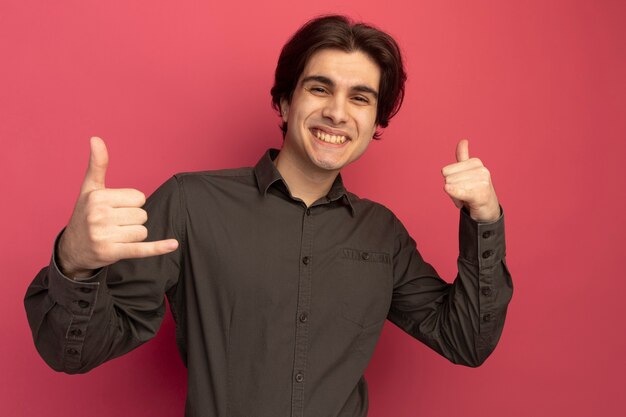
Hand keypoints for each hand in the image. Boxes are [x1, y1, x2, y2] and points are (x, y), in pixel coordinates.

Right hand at [58, 137, 178, 277]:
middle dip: (133, 220)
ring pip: (143, 231)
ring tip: (115, 235)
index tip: (115, 209)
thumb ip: (97, 164)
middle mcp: (99, 216)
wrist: (72, 249)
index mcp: (98, 197)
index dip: (131, 203)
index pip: (139, 197)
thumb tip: (96, 138)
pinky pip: (142, 249)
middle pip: (142, 214)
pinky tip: (173, 244)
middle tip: (114, 224)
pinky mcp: (112, 253)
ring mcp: (104, 236)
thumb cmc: (85, 214)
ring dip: (134, 235)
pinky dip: (158, 248)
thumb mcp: (90, 189)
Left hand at [441, 139, 499, 221]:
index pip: (446, 171)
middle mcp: (481, 170)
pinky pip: (460, 191)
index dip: (450, 181)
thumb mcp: (468, 171)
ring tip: (467, 199)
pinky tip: (447, 189)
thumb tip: (463, 140)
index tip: (461, 185)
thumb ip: (463, 156)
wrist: (489, 208)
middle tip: (464, 194)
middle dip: (452, 190)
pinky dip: (453, 192)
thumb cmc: (475, 188)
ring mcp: (482, 182)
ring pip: (451, 187)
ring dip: (456, 197)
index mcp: (475, 162)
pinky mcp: (480, 195)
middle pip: (448, 179)